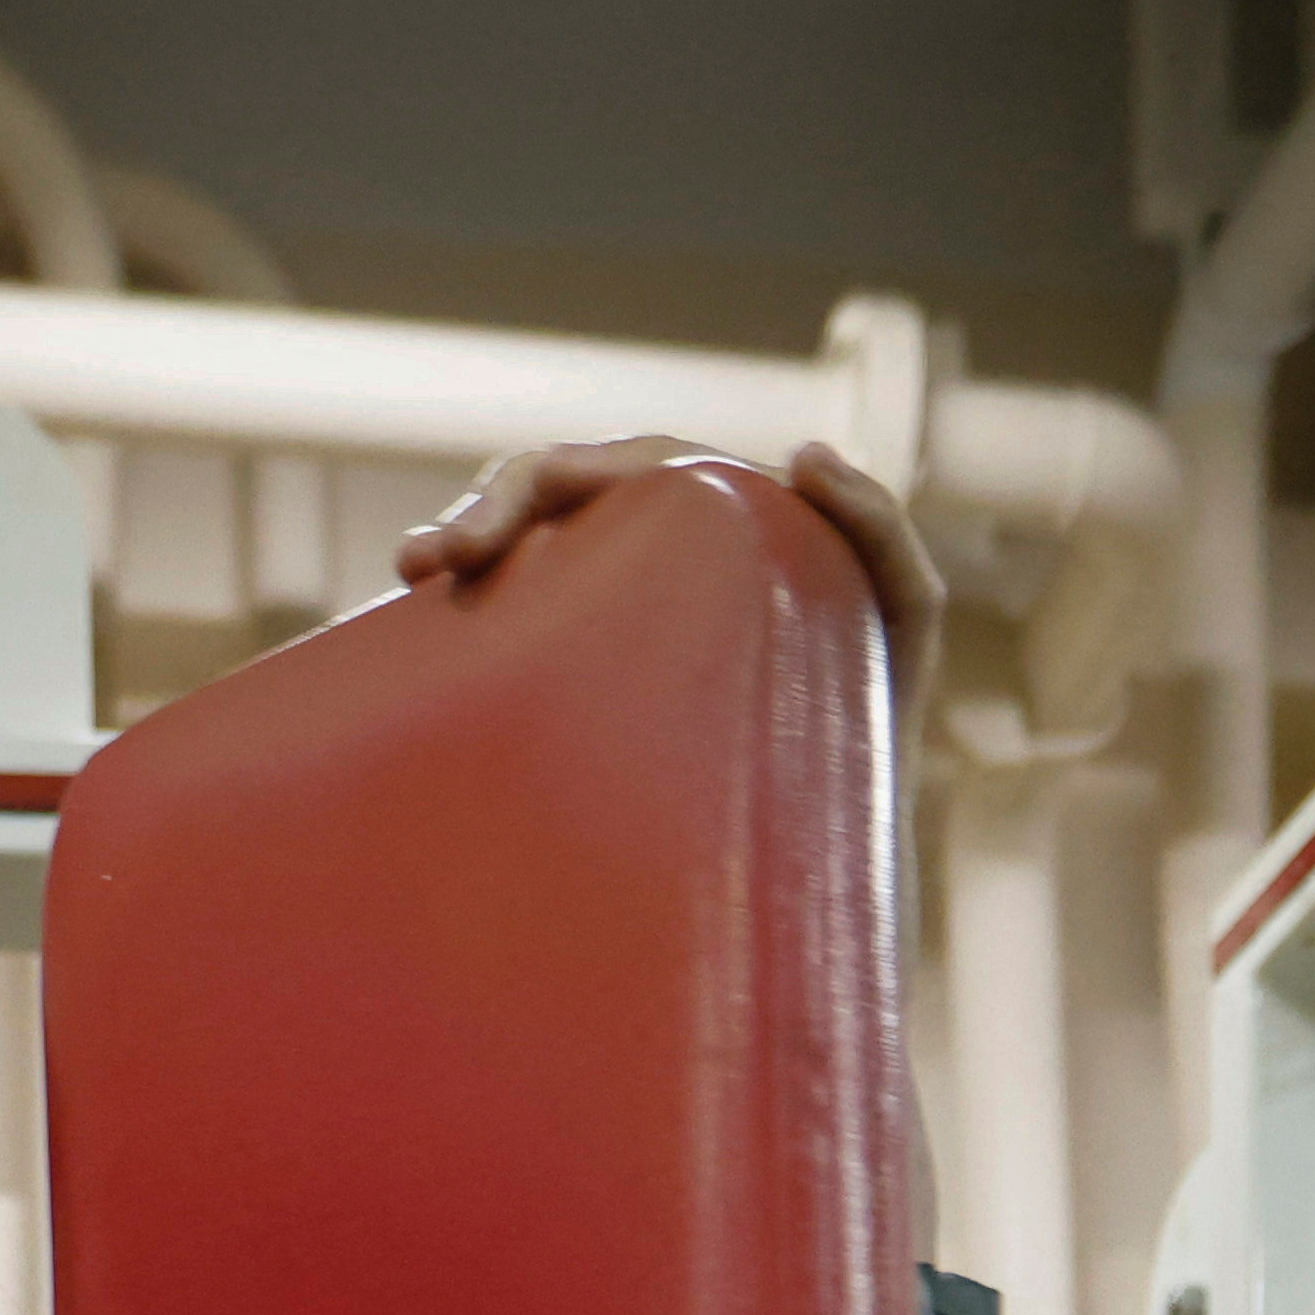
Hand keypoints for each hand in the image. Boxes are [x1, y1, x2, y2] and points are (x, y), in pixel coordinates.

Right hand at [396, 435, 939, 715]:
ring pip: (529, 554)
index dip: (536, 484)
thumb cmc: (874, 739)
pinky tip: (418, 620)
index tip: (487, 535)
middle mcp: (662, 554)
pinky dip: (472, 608)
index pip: (612, 472)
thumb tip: (806, 453)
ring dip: (465, 543)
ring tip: (412, 574)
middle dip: (485, 510)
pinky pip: (522, 624)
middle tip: (425, 564)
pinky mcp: (594, 681)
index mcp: (714, 523)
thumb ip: (884, 538)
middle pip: (555, 498)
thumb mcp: (902, 624)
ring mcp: (623, 615)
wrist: (835, 861)